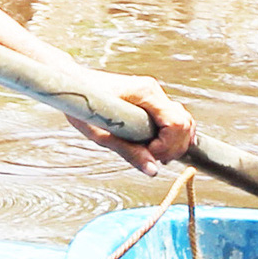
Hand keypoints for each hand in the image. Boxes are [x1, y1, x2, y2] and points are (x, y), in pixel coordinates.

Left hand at [68, 70, 195, 175]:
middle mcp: (154, 90)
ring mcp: (154, 94)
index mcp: (145, 93)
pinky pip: (174, 118)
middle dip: (173, 147)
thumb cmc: (82, 107)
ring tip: (154, 154)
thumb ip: (130, 152)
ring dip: (175, 142)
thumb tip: (153, 171)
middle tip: (151, 158)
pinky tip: (158, 147)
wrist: (72, 87)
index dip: (167, 146)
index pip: (177, 123)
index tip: (149, 154)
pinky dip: (172, 136)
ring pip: (184, 120)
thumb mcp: (102, 134)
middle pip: (185, 123)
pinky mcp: (151, 100)